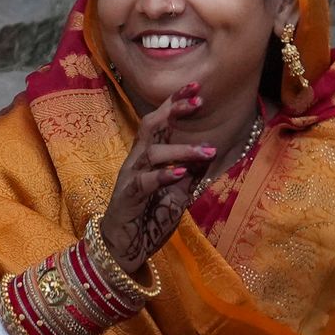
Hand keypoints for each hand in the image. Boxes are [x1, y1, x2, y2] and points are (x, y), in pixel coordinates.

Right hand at [98, 84, 219, 273]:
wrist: (126, 247)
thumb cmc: (149, 217)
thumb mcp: (177, 194)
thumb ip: (189, 174)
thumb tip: (209, 153)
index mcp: (148, 156)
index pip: (160, 121)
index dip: (175, 102)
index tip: (197, 87)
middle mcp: (137, 160)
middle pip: (151, 125)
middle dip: (173, 110)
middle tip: (198, 102)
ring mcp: (131, 176)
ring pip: (152, 152)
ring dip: (182, 150)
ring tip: (207, 152)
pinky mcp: (128, 196)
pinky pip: (145, 181)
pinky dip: (164, 175)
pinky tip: (181, 173)